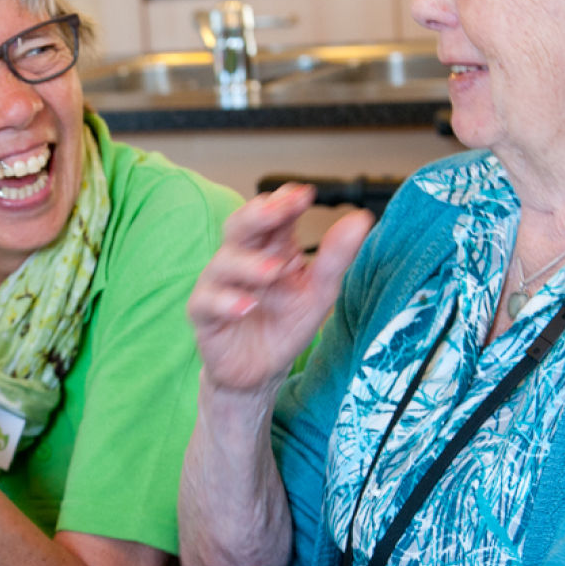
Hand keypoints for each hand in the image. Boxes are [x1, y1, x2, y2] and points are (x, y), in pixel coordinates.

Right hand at [189, 185, 372, 396]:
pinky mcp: (204, 314)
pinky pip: (207, 302)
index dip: (285, 201)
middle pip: (241, 227)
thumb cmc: (284, 325)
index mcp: (270, 247)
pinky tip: (247, 306)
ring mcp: (219, 285)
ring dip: (247, 264)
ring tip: (272, 271)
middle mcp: (241, 259)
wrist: (261, 371)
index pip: (272, 213)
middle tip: (281, 209)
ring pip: (223, 263)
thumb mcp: (318, 291)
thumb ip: (335, 257)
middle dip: (259, 215)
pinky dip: (226, 302)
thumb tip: (360, 220)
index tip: (306, 195)